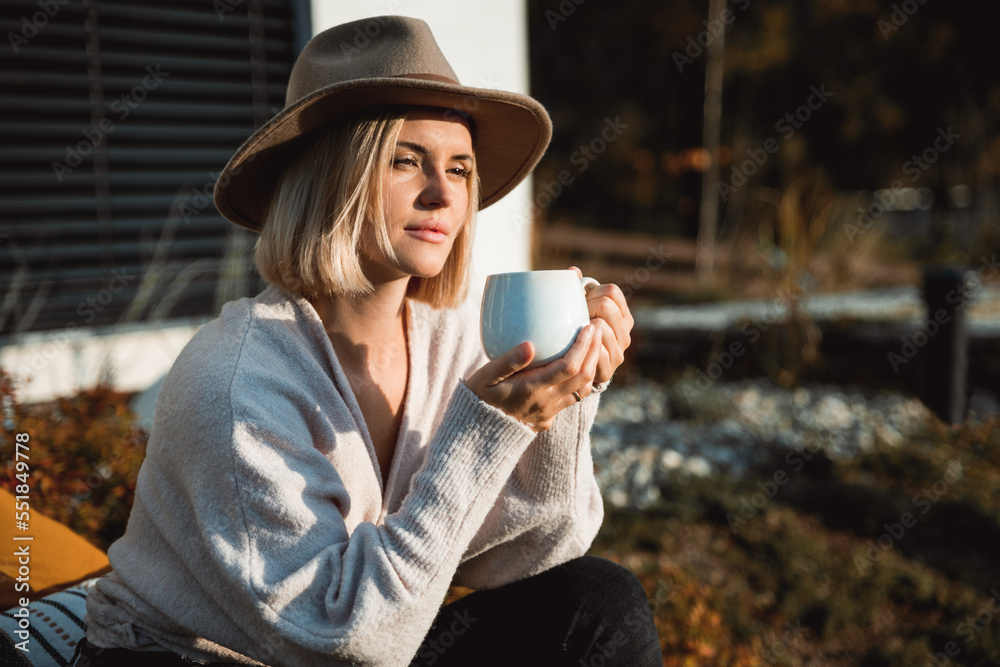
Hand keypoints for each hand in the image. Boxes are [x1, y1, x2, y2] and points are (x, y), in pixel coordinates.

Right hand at [465, 324, 602, 431]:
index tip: (588, 327)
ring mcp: (548, 413)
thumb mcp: (486, 376)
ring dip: (591, 366)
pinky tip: (578, 366)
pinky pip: (572, 399)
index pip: (568, 367)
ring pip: (582, 390)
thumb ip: (507, 361)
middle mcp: (545, 403)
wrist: (475, 430)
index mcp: (532, 390)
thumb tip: (530, 345)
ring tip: (592, 346)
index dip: (583, 346)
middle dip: (594, 351)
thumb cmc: (478, 395)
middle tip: (597, 329)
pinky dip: (581, 381)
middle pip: (582, 377)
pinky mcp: (547, 419)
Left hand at [571, 267, 632, 383]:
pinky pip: (595, 350)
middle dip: (586, 308)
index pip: (612, 291)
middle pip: (605, 305)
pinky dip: (583, 349)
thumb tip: (573, 270)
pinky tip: (575, 351)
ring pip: (600, 326)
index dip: (592, 293)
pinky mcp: (609, 370)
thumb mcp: (578, 310)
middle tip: (574, 320)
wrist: (574, 371)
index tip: (581, 304)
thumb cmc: (574, 334)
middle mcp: (625, 333)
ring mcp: (619, 352)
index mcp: (622, 315)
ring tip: (573, 336)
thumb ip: (576, 290)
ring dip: (582, 330)